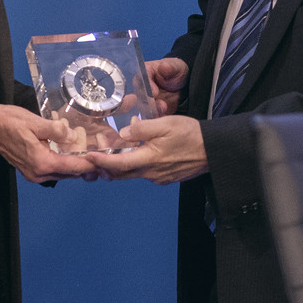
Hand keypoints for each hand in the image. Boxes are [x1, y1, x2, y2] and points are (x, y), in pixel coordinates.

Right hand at [0, 104, 94, 184]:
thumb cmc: (11, 122)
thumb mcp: (36, 122)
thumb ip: (57, 131)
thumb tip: (73, 137)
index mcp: (42, 162)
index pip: (73, 167)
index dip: (90, 164)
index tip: (104, 161)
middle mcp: (38, 173)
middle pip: (69, 173)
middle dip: (85, 166)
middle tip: (99, 156)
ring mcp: (33, 174)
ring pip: (62, 173)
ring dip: (74, 166)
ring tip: (88, 155)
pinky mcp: (30, 170)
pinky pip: (53, 171)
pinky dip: (63, 165)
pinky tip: (70, 154)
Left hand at [84, 115, 208, 184]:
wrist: (214, 150)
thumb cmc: (191, 134)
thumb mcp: (166, 124)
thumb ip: (143, 129)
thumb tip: (124, 133)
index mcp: (149, 160)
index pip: (118, 164)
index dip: (101, 161)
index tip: (88, 156)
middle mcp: (151, 173)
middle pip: (121, 174)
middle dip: (105, 166)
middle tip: (94, 155)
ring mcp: (159, 178)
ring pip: (132, 173)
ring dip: (120, 165)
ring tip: (112, 152)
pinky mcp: (166, 178)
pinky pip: (144, 173)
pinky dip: (135, 164)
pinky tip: (135, 153)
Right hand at [146, 56, 188, 115]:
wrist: (185, 85)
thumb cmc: (176, 72)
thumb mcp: (176, 67)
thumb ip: (169, 67)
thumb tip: (163, 66)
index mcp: (144, 74)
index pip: (141, 79)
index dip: (147, 86)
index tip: (155, 92)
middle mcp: (142, 88)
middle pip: (140, 96)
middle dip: (149, 102)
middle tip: (159, 104)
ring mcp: (147, 100)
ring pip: (144, 108)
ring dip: (153, 110)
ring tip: (164, 109)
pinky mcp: (153, 110)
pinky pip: (152, 116)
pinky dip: (157, 118)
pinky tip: (165, 117)